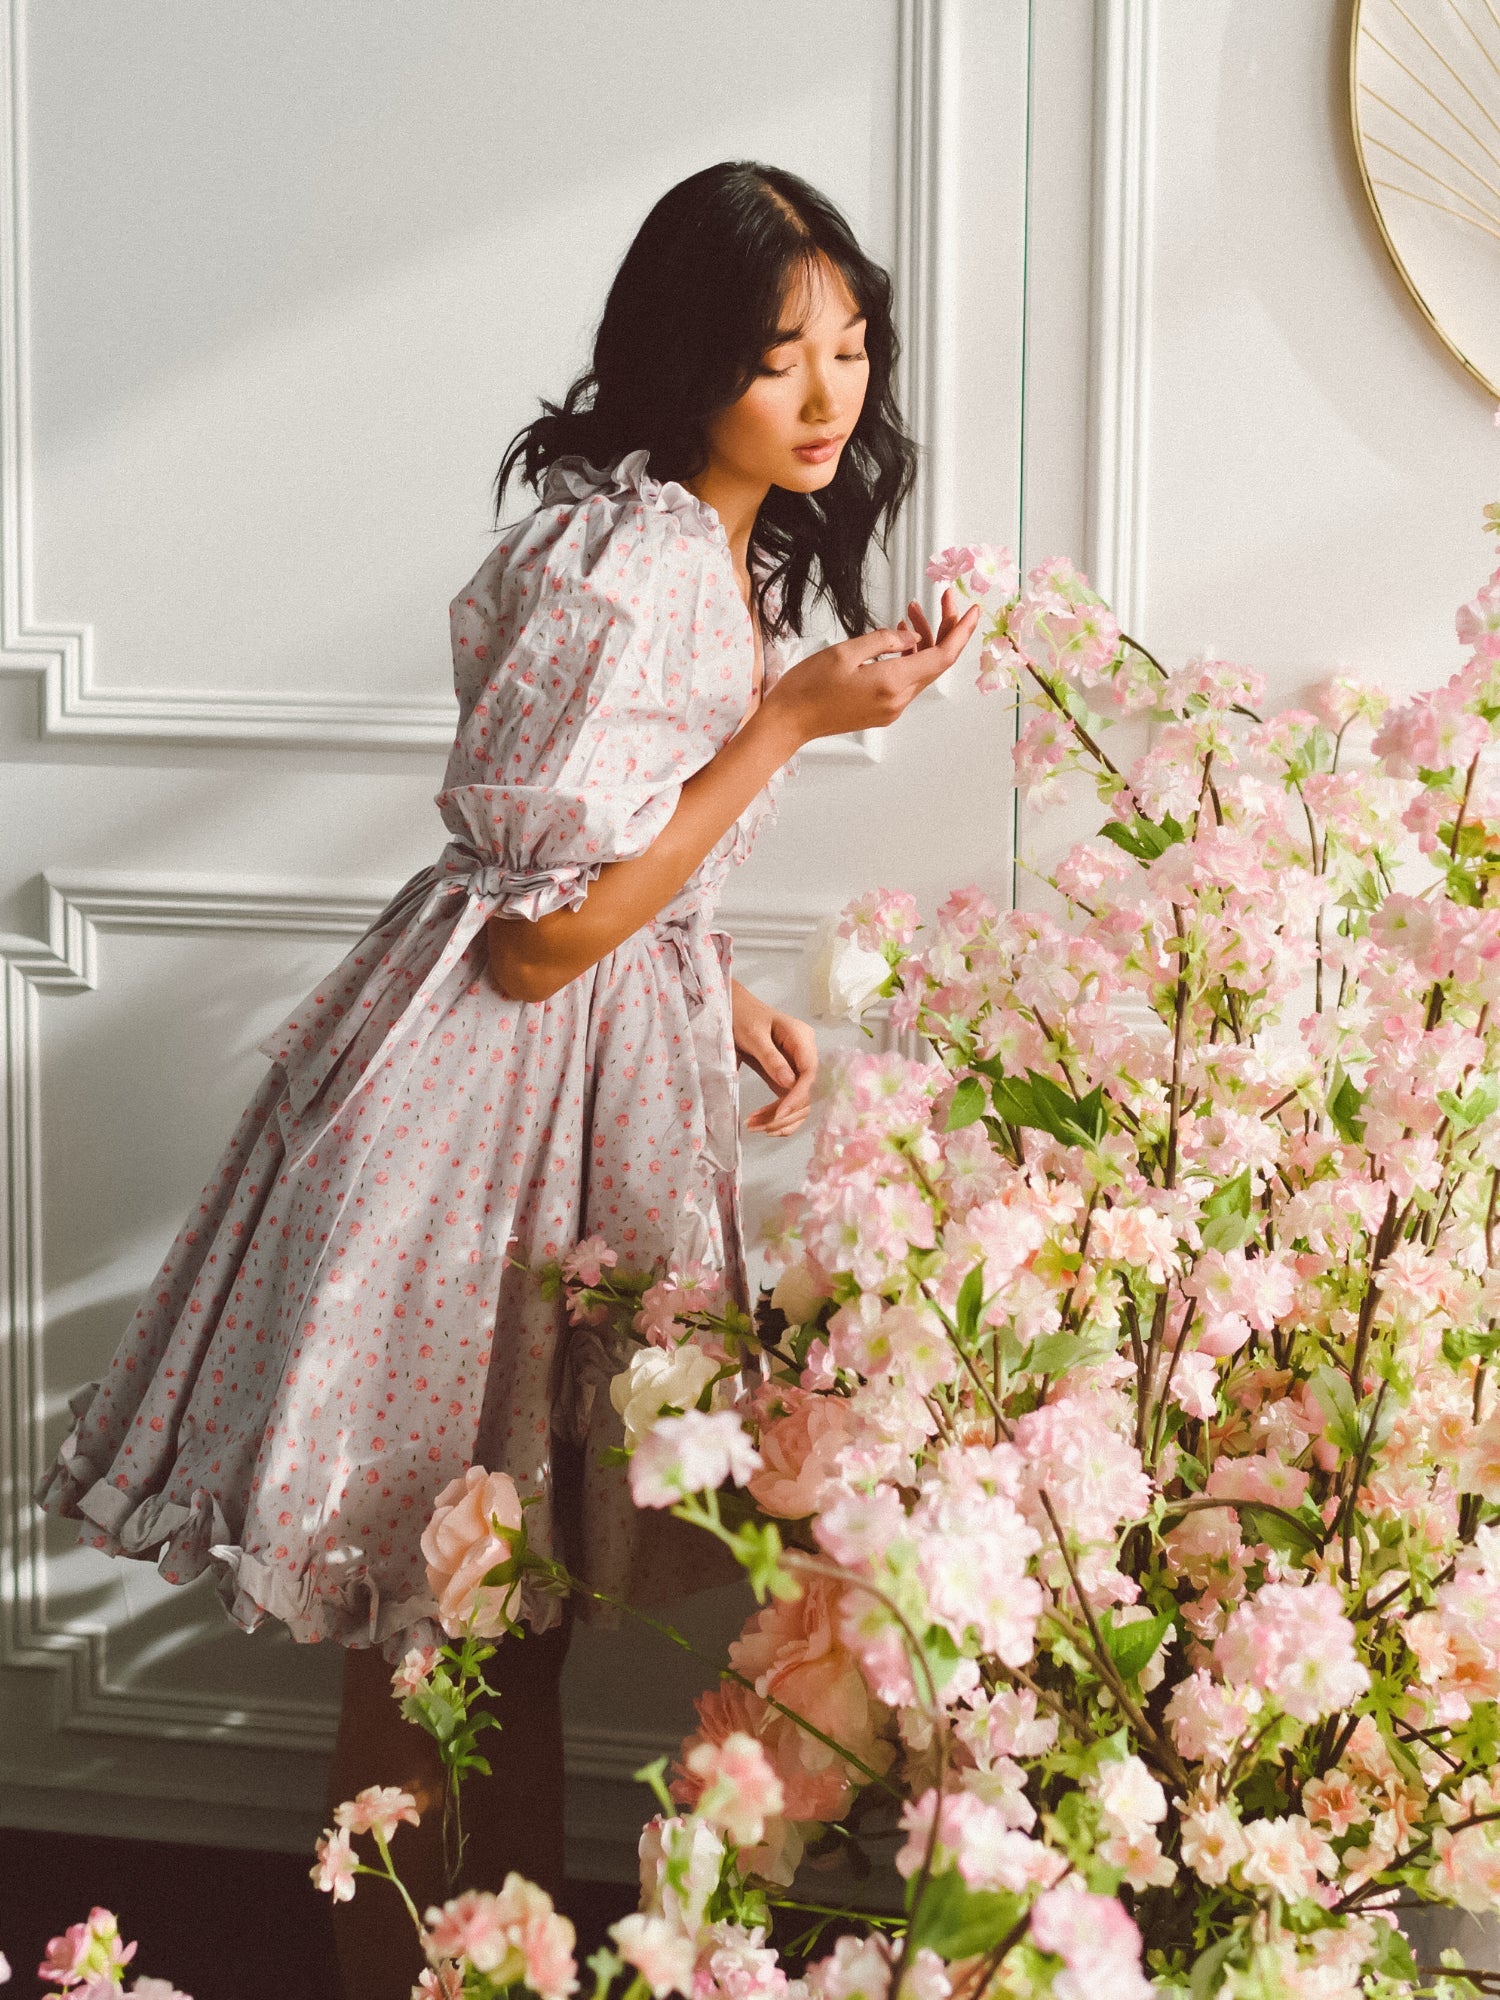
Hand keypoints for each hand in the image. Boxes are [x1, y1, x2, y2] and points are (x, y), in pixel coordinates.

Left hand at [731, 980, 817, 1135]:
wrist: (734, 1009)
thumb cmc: (743, 1016)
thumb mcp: (753, 1035)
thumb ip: (771, 1058)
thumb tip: (789, 1083)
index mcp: (802, 1038)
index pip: (808, 1072)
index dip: (797, 1096)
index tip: (779, 1114)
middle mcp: (805, 1054)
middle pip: (806, 1092)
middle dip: (785, 1114)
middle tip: (757, 1125)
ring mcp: (797, 1068)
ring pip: (799, 1103)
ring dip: (779, 1120)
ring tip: (753, 1126)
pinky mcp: (786, 1078)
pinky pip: (789, 1102)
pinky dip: (777, 1117)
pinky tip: (761, 1123)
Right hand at [761, 587, 979, 745]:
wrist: (787, 722)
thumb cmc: (807, 687)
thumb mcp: (845, 651)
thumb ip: (885, 640)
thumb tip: (912, 636)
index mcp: (891, 683)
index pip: (942, 656)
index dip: (962, 631)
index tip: (973, 609)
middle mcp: (897, 701)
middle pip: (936, 662)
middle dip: (945, 628)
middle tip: (944, 597)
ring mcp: (890, 709)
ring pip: (921, 670)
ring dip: (923, 640)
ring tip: (911, 612)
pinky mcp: (881, 711)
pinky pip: (906, 680)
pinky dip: (910, 656)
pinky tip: (900, 637)